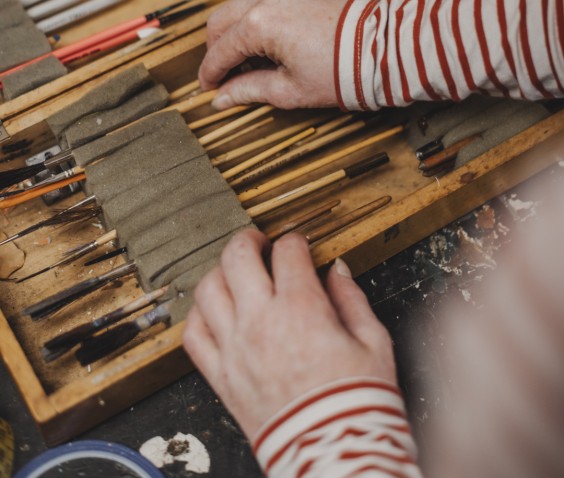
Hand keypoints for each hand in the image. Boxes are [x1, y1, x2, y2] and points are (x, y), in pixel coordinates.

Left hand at [182, 228, 397, 439]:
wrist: (336, 455)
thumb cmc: (357, 403)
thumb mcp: (374, 342)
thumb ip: (352, 299)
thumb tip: (339, 271)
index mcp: (301, 308)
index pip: (288, 251)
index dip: (294, 241)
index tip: (299, 246)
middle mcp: (261, 322)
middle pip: (237, 257)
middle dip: (249, 239)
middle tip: (258, 241)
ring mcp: (236, 349)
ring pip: (208, 290)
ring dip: (220, 272)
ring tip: (234, 272)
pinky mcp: (222, 378)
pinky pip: (194, 336)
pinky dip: (198, 316)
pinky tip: (213, 311)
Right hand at [198, 0, 350, 109]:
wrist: (385, 48)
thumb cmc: (342, 70)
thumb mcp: (290, 89)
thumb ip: (249, 90)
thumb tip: (221, 99)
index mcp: (259, 23)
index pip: (220, 50)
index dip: (211, 74)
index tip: (209, 90)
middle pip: (221, 22)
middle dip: (217, 50)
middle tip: (224, 78)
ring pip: (239, 9)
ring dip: (235, 34)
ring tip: (247, 65)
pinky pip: (261, 2)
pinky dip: (254, 22)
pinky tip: (266, 47)